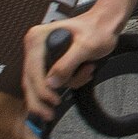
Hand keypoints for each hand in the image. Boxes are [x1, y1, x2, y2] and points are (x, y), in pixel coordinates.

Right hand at [25, 6, 121, 123]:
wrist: (106, 23)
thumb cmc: (97, 29)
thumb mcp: (85, 46)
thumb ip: (67, 64)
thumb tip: (50, 83)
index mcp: (37, 39)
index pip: (32, 70)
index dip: (41, 89)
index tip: (53, 101)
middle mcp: (35, 47)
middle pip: (31, 81)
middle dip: (42, 99)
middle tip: (50, 115)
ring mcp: (42, 55)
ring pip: (42, 84)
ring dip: (67, 84)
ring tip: (87, 71)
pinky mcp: (51, 62)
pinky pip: (53, 81)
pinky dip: (70, 82)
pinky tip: (84, 72)